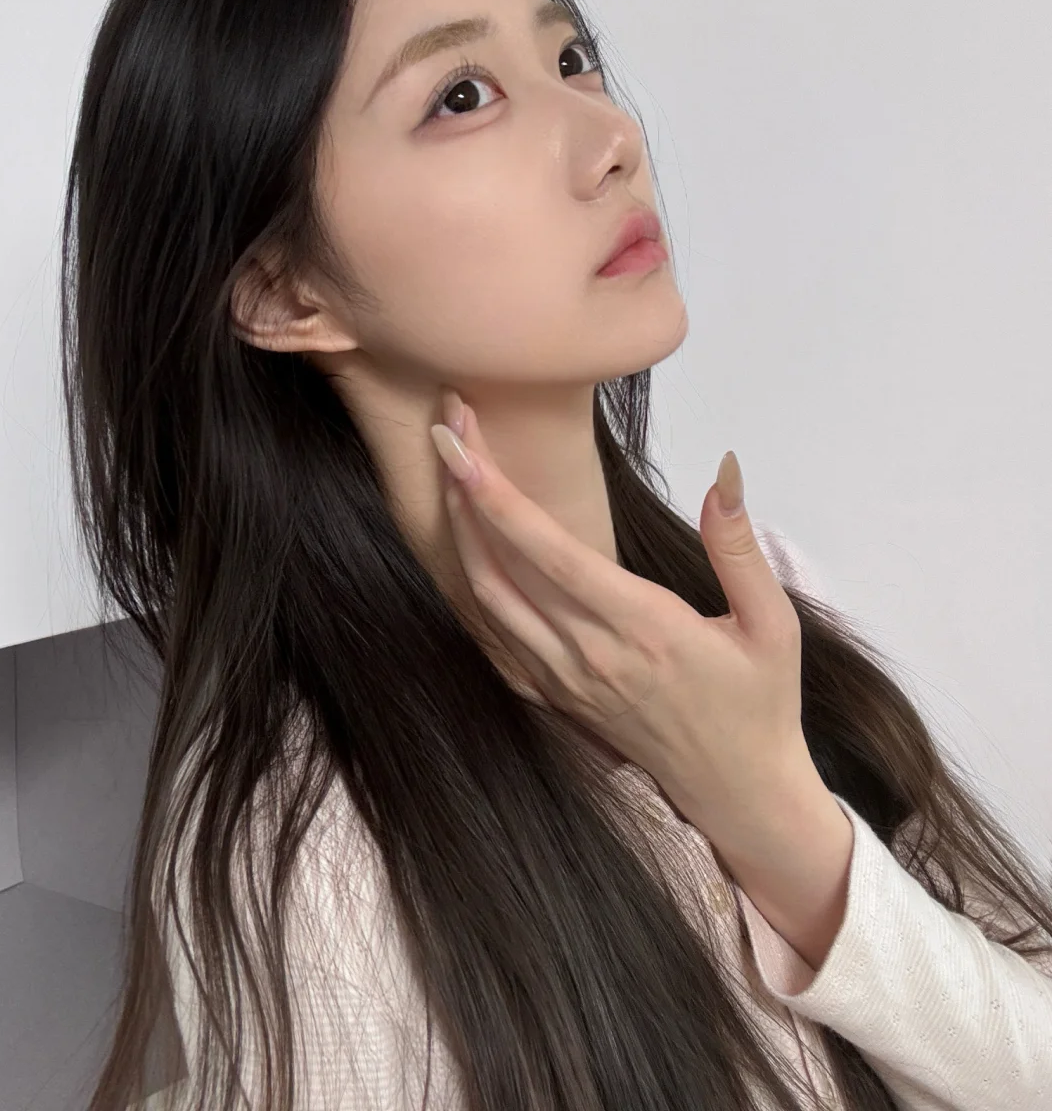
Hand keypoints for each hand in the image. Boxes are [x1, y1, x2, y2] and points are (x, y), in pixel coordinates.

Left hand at [429, 388, 828, 857]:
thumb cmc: (760, 702)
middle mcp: (589, 654)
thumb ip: (741, 548)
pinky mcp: (555, 697)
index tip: (460, 438)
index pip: (548, 551)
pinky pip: (495, 638)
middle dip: (463, 490)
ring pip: (487, 599)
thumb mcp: (773, 624)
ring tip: (450, 470)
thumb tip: (726, 471)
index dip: (495, 493)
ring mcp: (564, 680)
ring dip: (459, 531)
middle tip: (445, 426)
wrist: (739, 792)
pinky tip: (463, 546)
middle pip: (500, 564)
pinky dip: (470, 587)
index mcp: (641, 626)